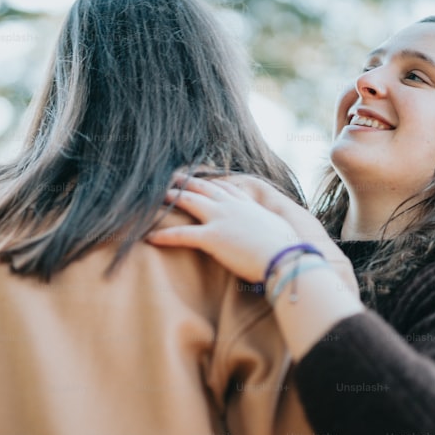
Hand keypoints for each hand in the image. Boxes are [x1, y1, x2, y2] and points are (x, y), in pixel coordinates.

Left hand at [147, 176, 356, 294]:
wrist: (284, 257)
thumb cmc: (286, 248)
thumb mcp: (279, 228)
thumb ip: (269, 224)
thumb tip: (273, 228)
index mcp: (246, 204)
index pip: (223, 187)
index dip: (208, 182)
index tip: (198, 178)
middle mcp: (231, 206)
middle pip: (202, 188)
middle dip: (185, 181)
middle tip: (170, 177)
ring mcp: (220, 219)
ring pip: (188, 202)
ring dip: (170, 198)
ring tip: (154, 196)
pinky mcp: (211, 238)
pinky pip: (181, 234)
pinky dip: (163, 235)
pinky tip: (148, 236)